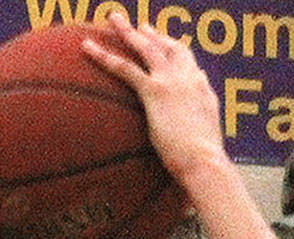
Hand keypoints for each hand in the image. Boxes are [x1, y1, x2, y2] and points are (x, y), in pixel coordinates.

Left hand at [82, 13, 223, 187]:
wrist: (205, 162)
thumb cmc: (205, 163)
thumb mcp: (206, 139)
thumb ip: (198, 127)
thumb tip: (195, 130)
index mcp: (203, 90)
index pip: (188, 62)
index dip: (175, 51)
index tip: (165, 44)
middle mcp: (189, 78)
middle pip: (169, 47)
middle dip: (153, 34)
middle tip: (139, 26)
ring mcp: (172, 82)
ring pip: (146, 49)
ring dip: (127, 32)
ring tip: (112, 19)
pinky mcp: (155, 91)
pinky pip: (125, 68)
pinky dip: (105, 56)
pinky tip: (87, 48)